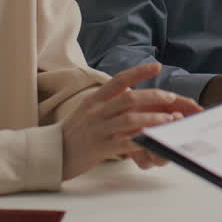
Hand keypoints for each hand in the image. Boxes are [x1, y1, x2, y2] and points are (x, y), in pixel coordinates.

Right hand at [61, 62, 200, 179]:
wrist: (51, 155)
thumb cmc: (73, 133)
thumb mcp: (87, 111)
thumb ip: (107, 101)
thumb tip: (130, 91)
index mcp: (94, 100)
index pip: (119, 80)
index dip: (139, 71)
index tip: (157, 66)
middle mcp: (96, 112)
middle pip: (129, 98)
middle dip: (153, 96)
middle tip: (171, 97)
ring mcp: (97, 130)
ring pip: (129, 119)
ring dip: (152, 118)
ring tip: (168, 119)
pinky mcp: (99, 148)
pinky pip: (124, 143)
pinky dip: (141, 141)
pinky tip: (153, 141)